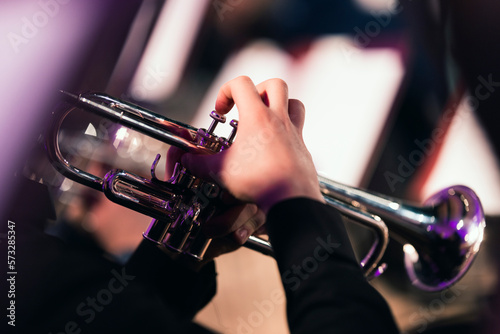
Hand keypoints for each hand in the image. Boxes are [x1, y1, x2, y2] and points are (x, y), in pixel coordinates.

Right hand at [181, 76, 323, 212]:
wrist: (291, 199)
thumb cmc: (259, 181)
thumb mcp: (220, 172)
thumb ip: (199, 164)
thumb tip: (187, 161)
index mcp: (257, 117)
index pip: (241, 83)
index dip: (225, 91)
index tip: (221, 111)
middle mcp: (279, 120)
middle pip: (274, 84)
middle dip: (257, 90)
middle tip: (246, 108)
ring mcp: (294, 133)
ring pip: (294, 102)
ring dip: (279, 105)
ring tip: (265, 119)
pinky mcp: (302, 148)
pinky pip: (298, 128)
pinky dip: (286, 130)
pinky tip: (274, 146)